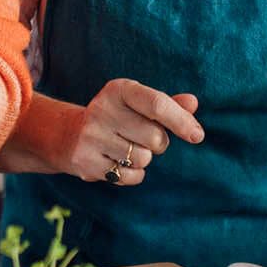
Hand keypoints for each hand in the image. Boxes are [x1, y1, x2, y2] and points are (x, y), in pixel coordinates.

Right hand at [64, 78, 204, 185]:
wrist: (69, 135)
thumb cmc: (117, 117)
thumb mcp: (138, 104)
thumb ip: (167, 104)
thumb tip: (193, 103)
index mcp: (118, 90)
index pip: (157, 104)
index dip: (181, 121)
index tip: (197, 135)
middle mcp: (102, 109)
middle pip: (155, 137)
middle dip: (158, 143)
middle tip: (143, 138)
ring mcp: (92, 136)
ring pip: (143, 159)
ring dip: (144, 158)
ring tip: (126, 148)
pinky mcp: (86, 161)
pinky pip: (130, 176)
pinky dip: (132, 174)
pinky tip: (118, 162)